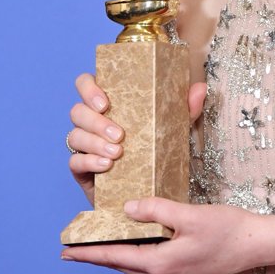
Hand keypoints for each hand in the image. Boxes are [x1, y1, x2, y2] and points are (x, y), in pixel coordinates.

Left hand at [60, 196, 262, 273]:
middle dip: (97, 256)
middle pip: (121, 265)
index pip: (115, 258)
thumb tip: (127, 208)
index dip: (89, 253)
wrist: (256, 245)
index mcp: (160, 264)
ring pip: (134, 266)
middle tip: (74, 247)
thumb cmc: (226, 228)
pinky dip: (134, 254)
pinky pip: (148, 265)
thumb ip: (157, 210)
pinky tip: (132, 242)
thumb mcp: (190, 214)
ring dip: (115, 255)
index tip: (66, 252)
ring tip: (96, 244)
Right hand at [67, 76, 206, 204]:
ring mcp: (84, 145)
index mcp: (108, 103)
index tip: (105, 102)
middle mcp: (91, 121)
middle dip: (96, 121)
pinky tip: (106, 166)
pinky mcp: (81, 170)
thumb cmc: (156, 150)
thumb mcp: (175, 128)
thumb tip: (200, 88)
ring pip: (75, 135)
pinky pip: (74, 161)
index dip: (88, 88)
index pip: (85, 83)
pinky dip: (89, 161)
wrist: (149, 189)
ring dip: (94, 142)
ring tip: (117, 153)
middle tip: (120, 134)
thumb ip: (186, 107)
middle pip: (77, 110)